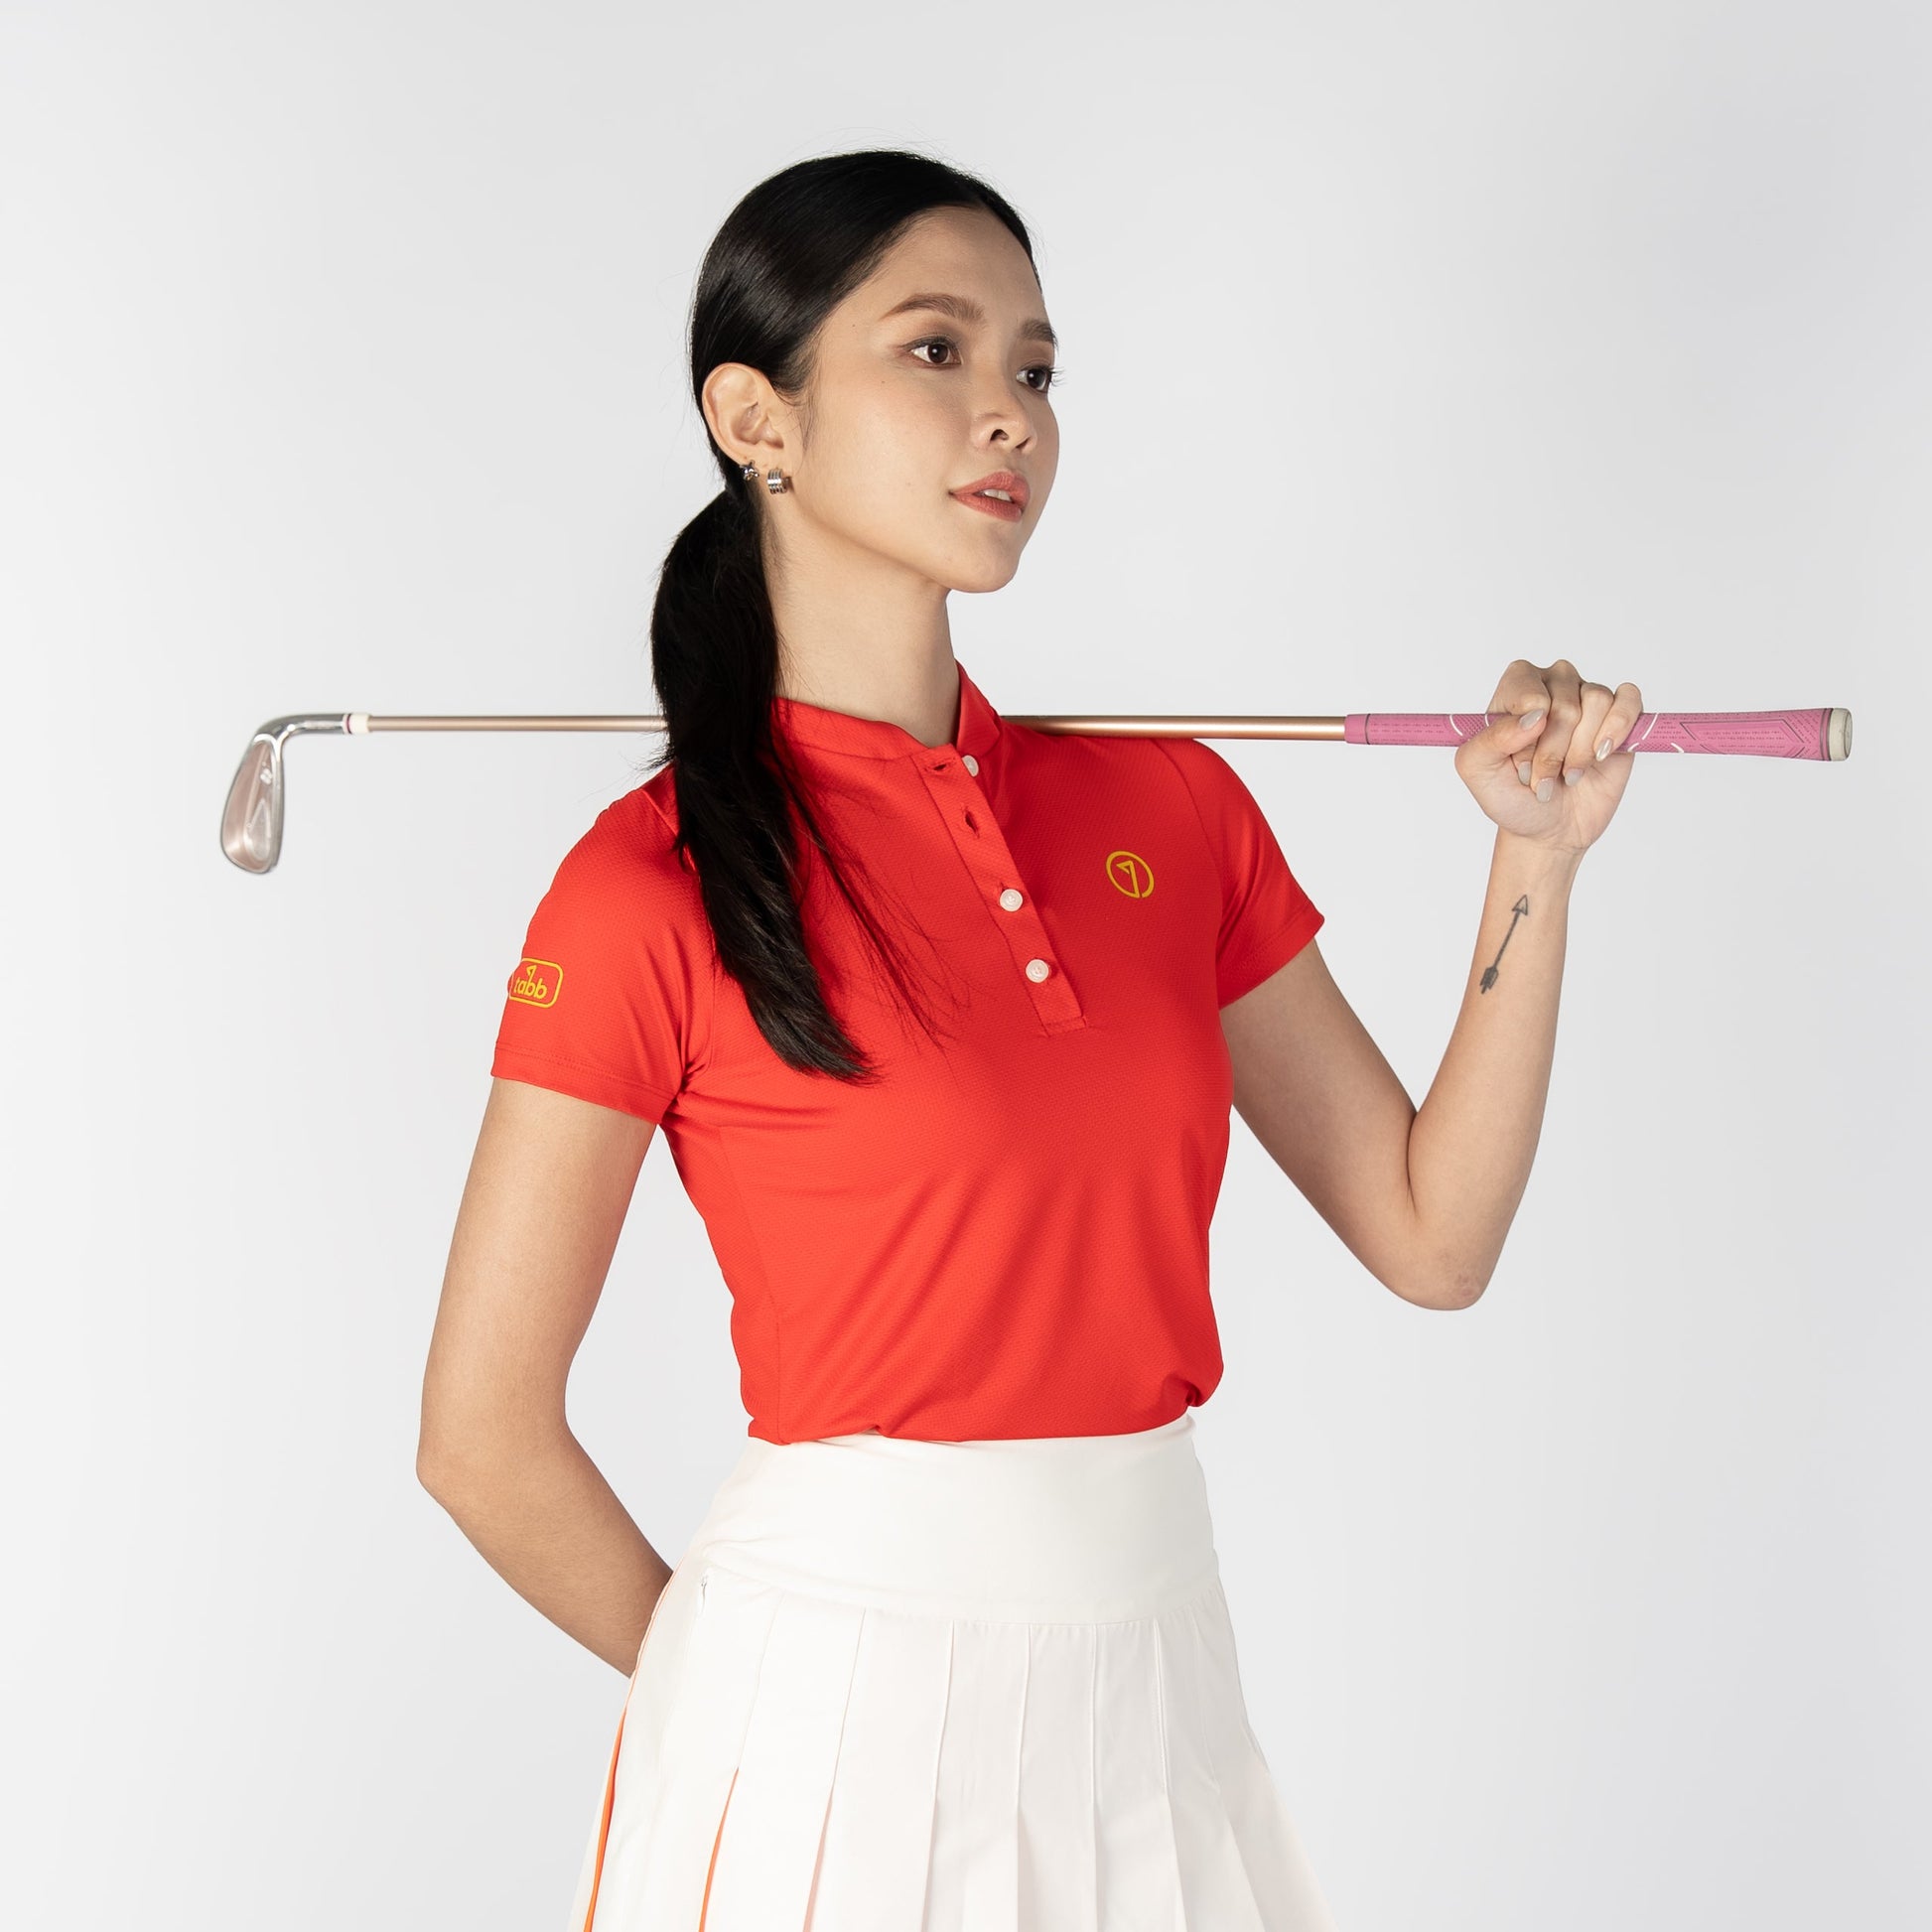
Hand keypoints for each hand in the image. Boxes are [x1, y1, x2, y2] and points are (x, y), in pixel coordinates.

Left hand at [1453, 658, 1643, 852]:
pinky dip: (1616, 731)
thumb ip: (1490, 738)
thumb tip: (1536, 715)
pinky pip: (1628, 701)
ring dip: (1581, 751)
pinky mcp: (1620, 716)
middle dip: (1553, 752)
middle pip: (1564, 703)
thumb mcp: (1477, 771)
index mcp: (1515, 689)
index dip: (1526, 734)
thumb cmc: (1511, 796)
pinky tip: (1601, 755)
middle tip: (1542, 779)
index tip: (1518, 764)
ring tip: (1569, 774)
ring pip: (1596, 702)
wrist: (1548, 829)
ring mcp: (1587, 699)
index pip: (1527, 690)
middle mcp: (1552, 685)